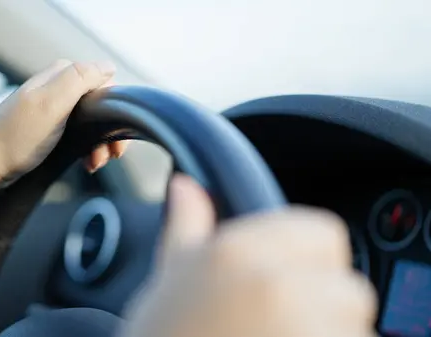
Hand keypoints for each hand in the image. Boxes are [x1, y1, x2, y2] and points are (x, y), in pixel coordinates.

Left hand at [0, 59, 126, 178]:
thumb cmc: (15, 137)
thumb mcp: (51, 102)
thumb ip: (80, 78)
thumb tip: (109, 66)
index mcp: (61, 75)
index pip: (106, 83)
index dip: (115, 109)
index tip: (114, 137)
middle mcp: (58, 88)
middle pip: (102, 105)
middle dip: (109, 132)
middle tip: (108, 154)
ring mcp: (54, 109)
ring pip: (93, 123)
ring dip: (100, 144)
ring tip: (94, 163)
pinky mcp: (50, 128)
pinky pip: (80, 135)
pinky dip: (88, 150)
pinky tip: (85, 162)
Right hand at [122, 175, 376, 336]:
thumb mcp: (169, 283)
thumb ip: (187, 228)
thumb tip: (185, 187)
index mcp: (239, 254)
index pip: (323, 233)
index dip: (308, 255)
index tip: (286, 275)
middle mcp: (281, 287)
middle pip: (343, 283)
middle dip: (322, 298)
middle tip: (276, 318)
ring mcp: (309, 329)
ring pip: (350, 322)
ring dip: (328, 329)